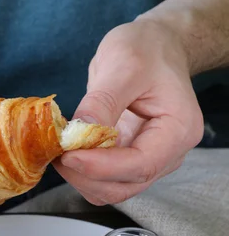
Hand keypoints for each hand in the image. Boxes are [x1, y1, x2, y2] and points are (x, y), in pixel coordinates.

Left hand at [54, 19, 203, 204]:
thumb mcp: (124, 65)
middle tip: (57, 150)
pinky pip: (105, 179)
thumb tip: (77, 134)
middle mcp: (168, 154)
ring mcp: (150, 160)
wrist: (156, 46)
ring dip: (81, 177)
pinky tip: (69, 149)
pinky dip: (83, 171)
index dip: (101, 167)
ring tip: (60, 148)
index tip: (68, 155)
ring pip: (112, 189)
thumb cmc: (147, 49)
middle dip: (87, 175)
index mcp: (178, 130)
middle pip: (125, 186)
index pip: (140, 165)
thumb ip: (102, 102)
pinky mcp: (130, 159)